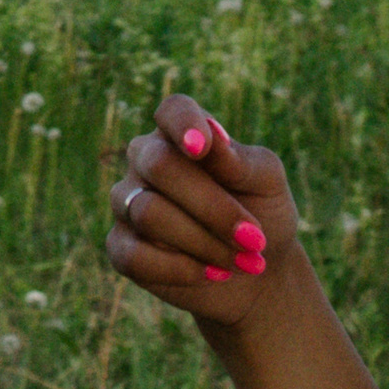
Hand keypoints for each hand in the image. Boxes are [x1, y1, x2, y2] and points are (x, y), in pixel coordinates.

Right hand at [107, 94, 294, 332]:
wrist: (259, 276)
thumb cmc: (263, 215)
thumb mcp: (267, 185)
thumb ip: (241, 161)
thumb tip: (213, 139)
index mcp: (181, 134)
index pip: (172, 111)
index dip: (182, 124)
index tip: (200, 147)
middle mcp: (146, 159)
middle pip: (161, 166)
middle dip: (214, 208)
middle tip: (255, 239)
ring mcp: (127, 200)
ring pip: (149, 213)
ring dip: (205, 244)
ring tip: (244, 263)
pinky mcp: (120, 246)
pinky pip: (134, 256)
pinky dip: (180, 270)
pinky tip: (211, 274)